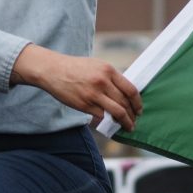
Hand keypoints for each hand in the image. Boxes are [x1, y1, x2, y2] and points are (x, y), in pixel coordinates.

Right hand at [14, 45, 142, 128]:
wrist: (53, 70)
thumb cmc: (76, 68)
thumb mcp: (97, 65)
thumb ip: (111, 77)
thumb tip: (125, 93)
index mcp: (108, 70)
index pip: (131, 90)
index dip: (137, 102)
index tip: (139, 110)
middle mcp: (103, 82)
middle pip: (125, 103)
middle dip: (132, 115)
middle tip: (134, 121)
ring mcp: (93, 94)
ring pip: (117, 112)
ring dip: (125, 122)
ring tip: (127, 126)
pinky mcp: (84, 104)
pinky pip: (101, 116)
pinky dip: (108, 121)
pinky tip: (110, 123)